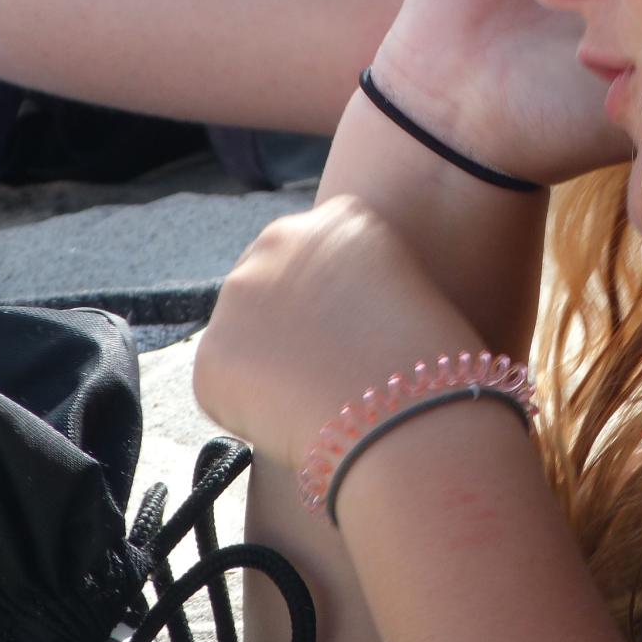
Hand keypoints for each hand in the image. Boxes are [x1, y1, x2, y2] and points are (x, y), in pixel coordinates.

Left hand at [193, 196, 486, 470]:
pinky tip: (294, 420)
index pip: (315, 252)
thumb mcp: (408, 294)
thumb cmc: (431, 370)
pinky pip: (222, 384)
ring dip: (268, 365)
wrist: (407, 421)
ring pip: (244, 334)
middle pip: (270, 283)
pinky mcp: (210, 352)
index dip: (332, 299)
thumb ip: (356, 283)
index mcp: (340, 219)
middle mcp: (280, 239)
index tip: (352, 331)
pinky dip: (248, 409)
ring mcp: (238, 294)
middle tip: (328, 370)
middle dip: (289, 326)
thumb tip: (324, 317)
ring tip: (319, 398)